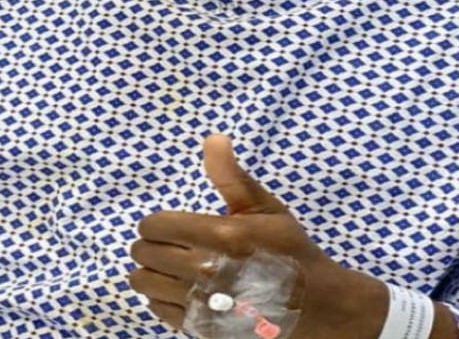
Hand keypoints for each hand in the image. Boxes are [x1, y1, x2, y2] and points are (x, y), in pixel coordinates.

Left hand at [129, 134, 390, 338]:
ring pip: (143, 282)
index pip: (154, 225)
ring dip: (152, 272)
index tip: (170, 225)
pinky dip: (162, 297)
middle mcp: (207, 272)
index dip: (157, 222)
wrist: (315, 307)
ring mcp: (202, 305)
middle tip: (172, 244)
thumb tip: (212, 138)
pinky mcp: (200, 329)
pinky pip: (156, 308)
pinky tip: (181, 290)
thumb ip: (232, 176)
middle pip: (144, 253)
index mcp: (222, 236)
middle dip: (152, 244)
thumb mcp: (265, 208)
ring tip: (172, 267)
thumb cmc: (288, 251)